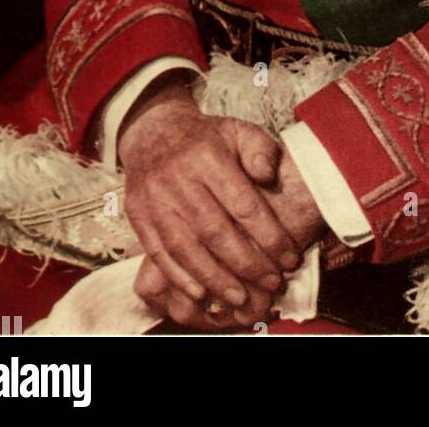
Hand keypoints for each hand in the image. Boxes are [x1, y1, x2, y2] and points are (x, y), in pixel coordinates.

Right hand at [132, 145, 326, 330]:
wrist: (153, 134)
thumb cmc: (207, 139)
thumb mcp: (238, 131)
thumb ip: (260, 150)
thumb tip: (268, 176)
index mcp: (208, 156)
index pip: (242, 203)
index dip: (269, 235)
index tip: (289, 258)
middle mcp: (178, 179)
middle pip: (214, 231)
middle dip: (246, 264)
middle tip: (272, 284)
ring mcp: (154, 200)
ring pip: (186, 248)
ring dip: (216, 278)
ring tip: (242, 298)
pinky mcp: (138, 217)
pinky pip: (158, 253)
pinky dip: (180, 277)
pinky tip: (202, 293)